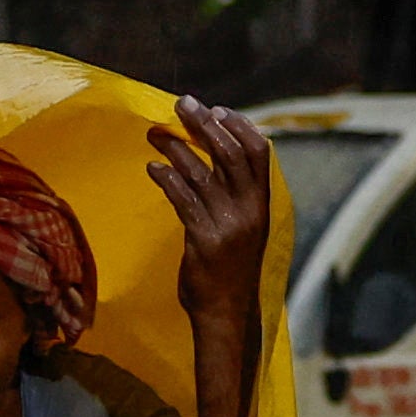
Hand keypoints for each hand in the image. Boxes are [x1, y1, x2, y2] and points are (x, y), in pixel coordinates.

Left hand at [150, 95, 274, 338]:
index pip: (259, 152)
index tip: (217, 109)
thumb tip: (215, 156)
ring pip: (202, 173)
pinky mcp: (204, 240)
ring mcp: (228, 225)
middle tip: (182, 104)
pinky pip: (182, 200)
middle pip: (229, 154)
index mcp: (263, 204)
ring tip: (156, 133)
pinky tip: (152, 168)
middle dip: (205, 124)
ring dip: (177, 147)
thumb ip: (235, 195)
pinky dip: (166, 178)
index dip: (239, 126)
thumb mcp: (244, 227)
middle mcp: (250, 211)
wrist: (226, 313)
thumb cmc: (230, 268)